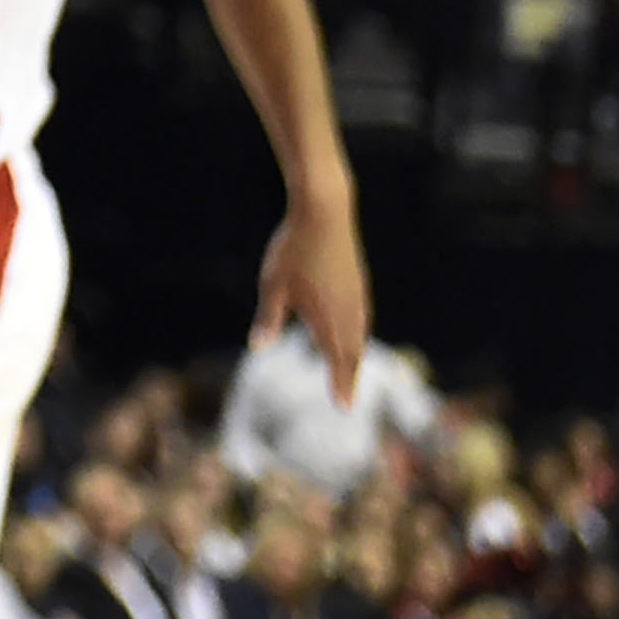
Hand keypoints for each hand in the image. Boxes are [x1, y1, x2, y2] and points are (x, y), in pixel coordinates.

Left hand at [262, 186, 370, 402]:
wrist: (324, 212)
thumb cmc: (293, 249)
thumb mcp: (273, 285)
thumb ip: (269, 319)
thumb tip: (257, 348)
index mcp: (329, 318)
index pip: (338, 361)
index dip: (341, 384)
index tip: (344, 407)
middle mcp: (349, 311)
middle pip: (352, 352)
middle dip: (349, 376)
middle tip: (348, 398)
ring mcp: (357, 294)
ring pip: (359, 333)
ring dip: (354, 354)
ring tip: (349, 368)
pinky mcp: (357, 279)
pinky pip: (361, 315)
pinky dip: (357, 332)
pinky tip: (352, 329)